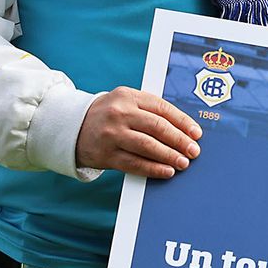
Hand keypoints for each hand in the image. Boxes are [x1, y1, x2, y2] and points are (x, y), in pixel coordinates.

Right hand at [76, 87, 201, 179]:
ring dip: (169, 156)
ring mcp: (112, 134)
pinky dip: (153, 168)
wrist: (71, 127)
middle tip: (194, 150)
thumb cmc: (108, 114)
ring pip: (147, 146)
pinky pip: (134, 163)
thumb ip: (150, 110)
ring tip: (183, 162)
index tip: (196, 133)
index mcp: (129, 96)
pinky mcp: (106, 154)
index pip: (162, 108)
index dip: (183, 122)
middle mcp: (120, 113)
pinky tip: (166, 171)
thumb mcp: (126, 102)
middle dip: (179, 140)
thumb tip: (183, 129)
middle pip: (157, 127)